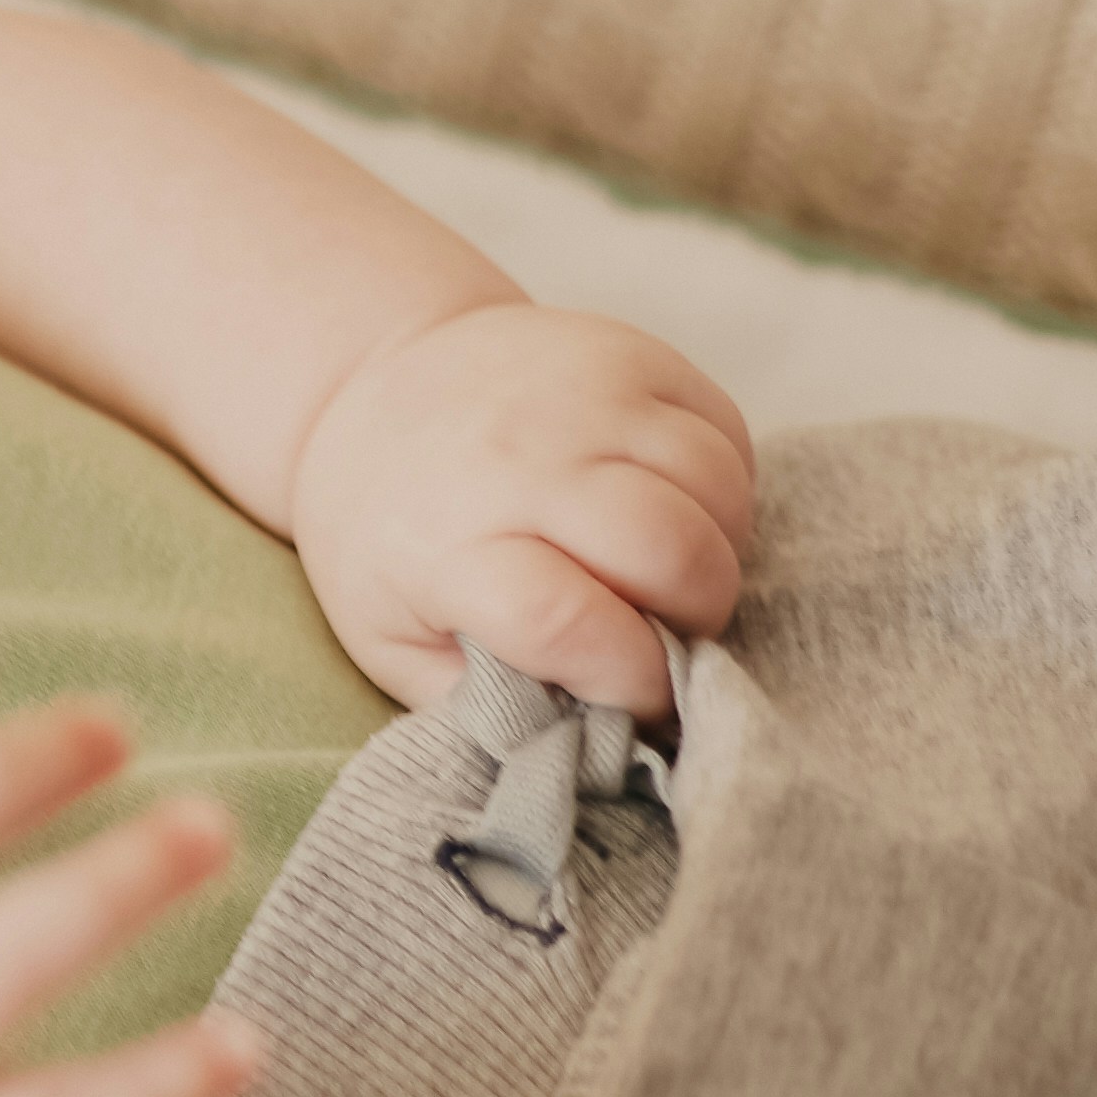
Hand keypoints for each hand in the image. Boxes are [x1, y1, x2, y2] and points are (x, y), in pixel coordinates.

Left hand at [286, 302, 756, 721]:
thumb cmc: (387, 537)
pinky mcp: (632, 352)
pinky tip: (678, 511)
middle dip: (697, 615)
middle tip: (668, 632)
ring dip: (719, 552)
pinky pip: (728, 434)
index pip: (571, 622)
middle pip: (671, 549)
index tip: (641, 698)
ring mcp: (583, 395)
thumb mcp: (391, 639)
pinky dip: (725, 491)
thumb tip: (576, 744)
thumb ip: (477, 702)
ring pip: (716, 490)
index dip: (633, 678)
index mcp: (452, 544)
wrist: (369, 386)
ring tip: (670, 574)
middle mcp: (521, 460)